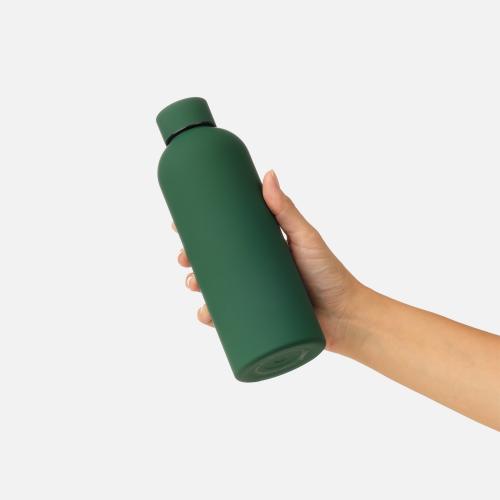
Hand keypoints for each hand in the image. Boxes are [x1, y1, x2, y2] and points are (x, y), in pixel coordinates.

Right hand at [174, 169, 362, 351]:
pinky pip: (227, 319)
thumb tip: (268, 174)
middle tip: (183, 259)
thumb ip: (286, 209)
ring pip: (215, 290)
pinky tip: (203, 315)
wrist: (345, 317)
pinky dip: (211, 317)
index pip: (224, 235)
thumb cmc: (329, 273)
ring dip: (197, 287)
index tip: (178, 225)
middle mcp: (254, 270)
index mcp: (261, 248)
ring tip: (193, 286)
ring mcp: (254, 295)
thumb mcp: (305, 238)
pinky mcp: (257, 319)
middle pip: (213, 262)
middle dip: (191, 260)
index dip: (199, 232)